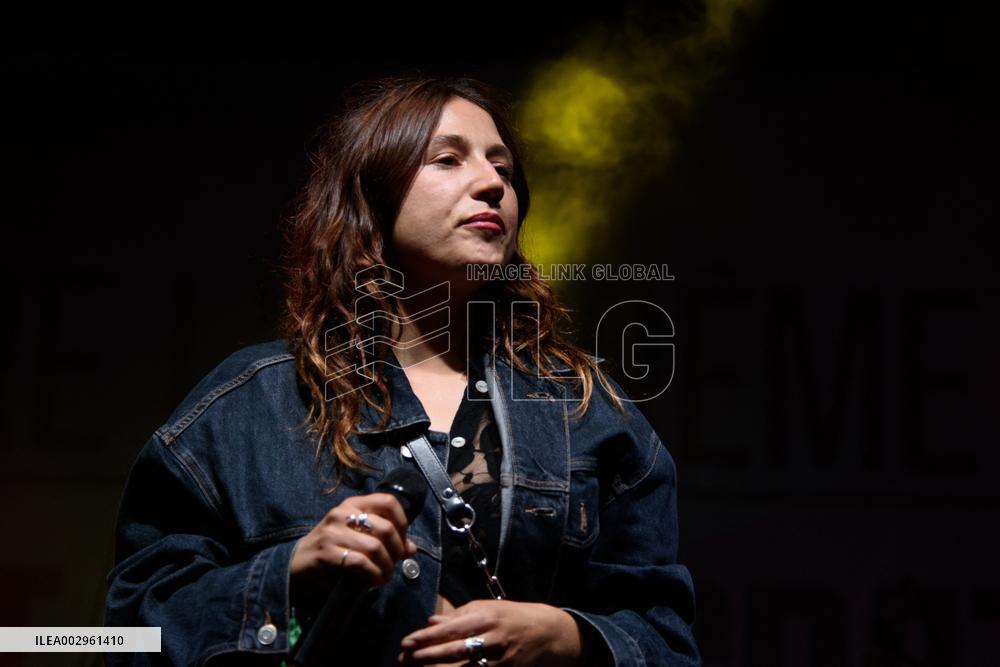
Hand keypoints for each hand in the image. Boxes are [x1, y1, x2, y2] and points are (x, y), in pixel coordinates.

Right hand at [290, 492, 417, 588]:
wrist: (295, 564)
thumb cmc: (330, 549)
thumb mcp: (357, 537)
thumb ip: (383, 539)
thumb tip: (411, 548)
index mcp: (353, 504)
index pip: (388, 501)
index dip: (402, 522)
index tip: (402, 541)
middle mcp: (342, 513)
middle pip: (386, 527)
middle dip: (396, 550)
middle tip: (395, 564)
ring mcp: (333, 532)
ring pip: (375, 546)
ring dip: (386, 566)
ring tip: (385, 576)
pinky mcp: (327, 553)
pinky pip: (360, 562)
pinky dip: (373, 574)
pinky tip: (374, 580)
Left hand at [397, 600, 581, 665]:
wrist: (549, 634)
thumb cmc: (514, 617)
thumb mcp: (488, 608)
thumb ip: (459, 615)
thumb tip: (431, 621)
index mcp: (486, 617)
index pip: (450, 629)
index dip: (426, 637)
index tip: (406, 642)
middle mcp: (492, 638)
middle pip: (453, 651)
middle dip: (425, 656)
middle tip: (404, 659)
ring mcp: (499, 660)